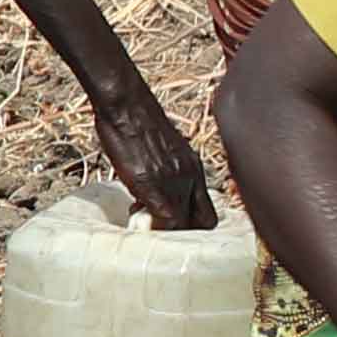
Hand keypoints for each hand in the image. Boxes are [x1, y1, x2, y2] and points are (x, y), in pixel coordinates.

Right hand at [84, 65, 213, 230]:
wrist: (127, 103)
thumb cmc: (139, 120)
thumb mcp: (165, 147)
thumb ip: (170, 167)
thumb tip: (161, 182)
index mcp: (195, 168)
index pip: (209, 211)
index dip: (195, 224)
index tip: (177, 226)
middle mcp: (191, 177)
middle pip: (202, 223)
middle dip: (183, 232)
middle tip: (160, 227)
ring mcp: (174, 181)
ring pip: (184, 224)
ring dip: (165, 229)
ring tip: (144, 216)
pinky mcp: (153, 184)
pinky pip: (167, 220)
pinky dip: (156, 227)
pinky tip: (136, 212)